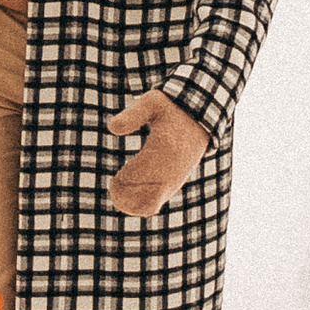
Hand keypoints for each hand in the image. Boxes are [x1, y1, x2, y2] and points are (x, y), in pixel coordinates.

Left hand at [106, 90, 209, 219]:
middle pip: (148, 193)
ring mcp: (175, 177)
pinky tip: (125, 202)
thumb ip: (133, 114)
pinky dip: (141, 206)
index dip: (127, 181)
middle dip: (127, 195)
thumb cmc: (169, 109)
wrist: (197, 119)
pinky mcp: (173, 183)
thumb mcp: (152, 102)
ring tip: (117, 197)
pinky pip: (157, 202)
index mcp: (166, 148)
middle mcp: (172, 167)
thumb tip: (112, 128)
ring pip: (153, 202)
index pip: (144, 173)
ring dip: (132, 203)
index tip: (115, 180)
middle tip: (114, 187)